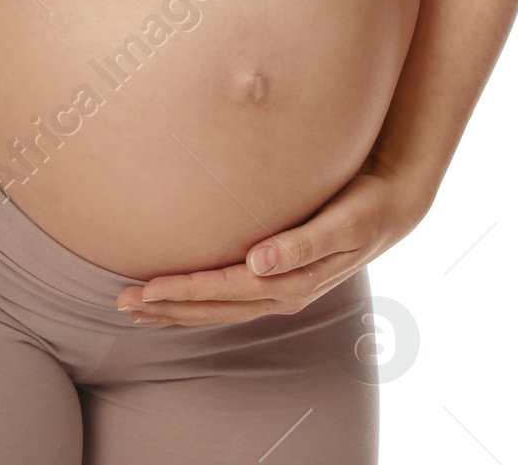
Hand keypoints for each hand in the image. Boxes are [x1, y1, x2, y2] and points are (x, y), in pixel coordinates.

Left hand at [114, 161, 434, 327]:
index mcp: (291, 281)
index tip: (145, 289)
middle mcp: (283, 292)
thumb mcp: (342, 222)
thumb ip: (302, 243)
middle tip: (123, 302)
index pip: (224, 291)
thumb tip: (259, 262)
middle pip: (216, 307)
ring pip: (221, 309)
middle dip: (169, 307)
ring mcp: (282, 289)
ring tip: (139, 309)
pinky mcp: (283, 279)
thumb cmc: (365, 206)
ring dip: (180, 311)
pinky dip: (203, 304)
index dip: (184, 291)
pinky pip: (234, 301)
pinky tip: (181, 301)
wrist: (393, 207)